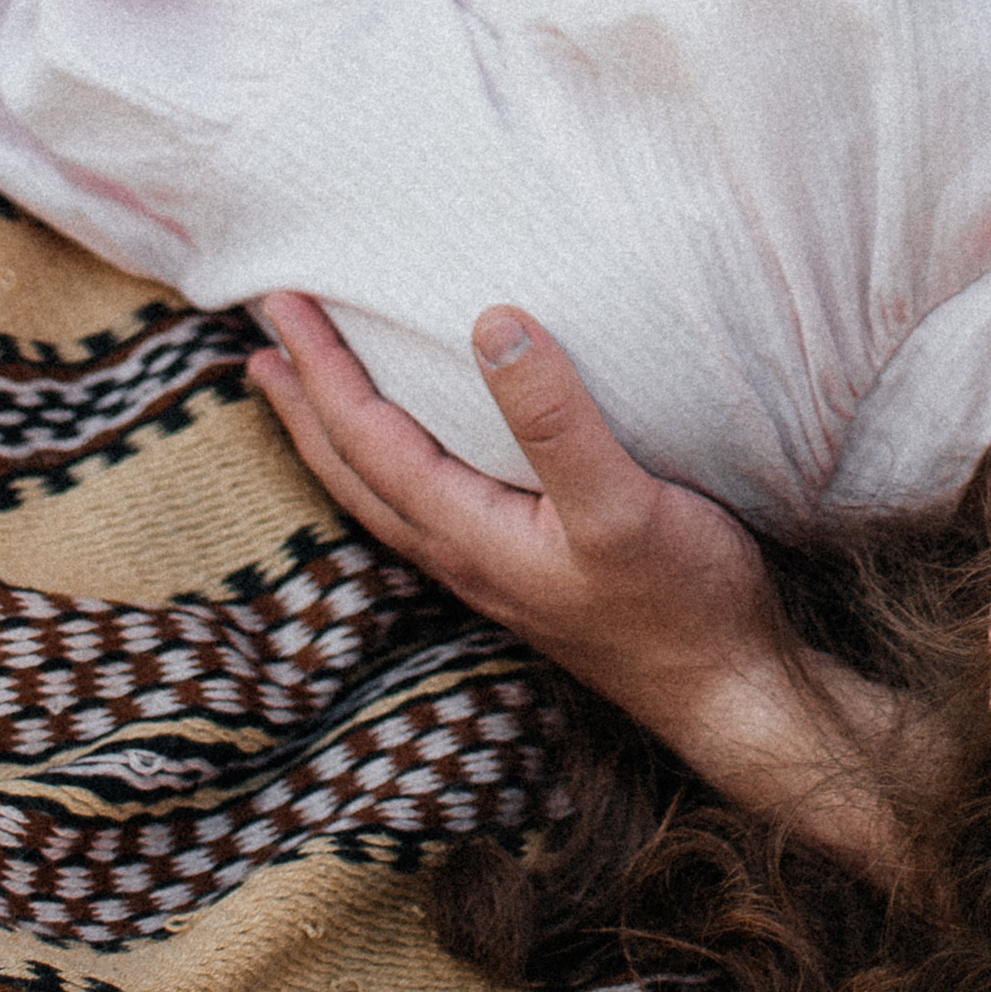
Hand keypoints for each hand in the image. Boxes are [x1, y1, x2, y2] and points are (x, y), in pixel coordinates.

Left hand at [248, 294, 924, 880]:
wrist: (729, 688)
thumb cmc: (682, 601)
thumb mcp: (621, 504)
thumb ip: (556, 421)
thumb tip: (491, 323)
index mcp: (468, 534)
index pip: (367, 440)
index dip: (320, 369)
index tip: (281, 303)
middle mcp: (461, 553)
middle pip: (352, 470)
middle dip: (303, 399)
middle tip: (261, 331)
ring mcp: (490, 566)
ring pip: (380, 492)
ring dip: (335, 434)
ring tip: (306, 387)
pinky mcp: (525, 568)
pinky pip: (425, 502)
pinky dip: (390, 460)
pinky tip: (414, 446)